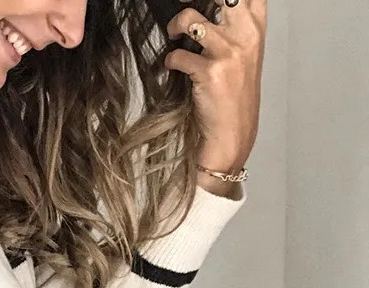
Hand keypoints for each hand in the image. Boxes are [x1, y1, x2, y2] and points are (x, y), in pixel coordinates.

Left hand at [164, 0, 266, 172]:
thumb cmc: (235, 96)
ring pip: (191, 19)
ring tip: (174, 35)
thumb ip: (233, 26)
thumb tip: (203, 7)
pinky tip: (174, 67)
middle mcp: (246, 35)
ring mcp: (228, 53)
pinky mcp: (209, 73)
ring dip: (175, 25)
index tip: (204, 0)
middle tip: (183, 5)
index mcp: (256, 27)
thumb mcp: (244, 54)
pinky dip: (170, 60)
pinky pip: (178, 55)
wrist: (232, 134)